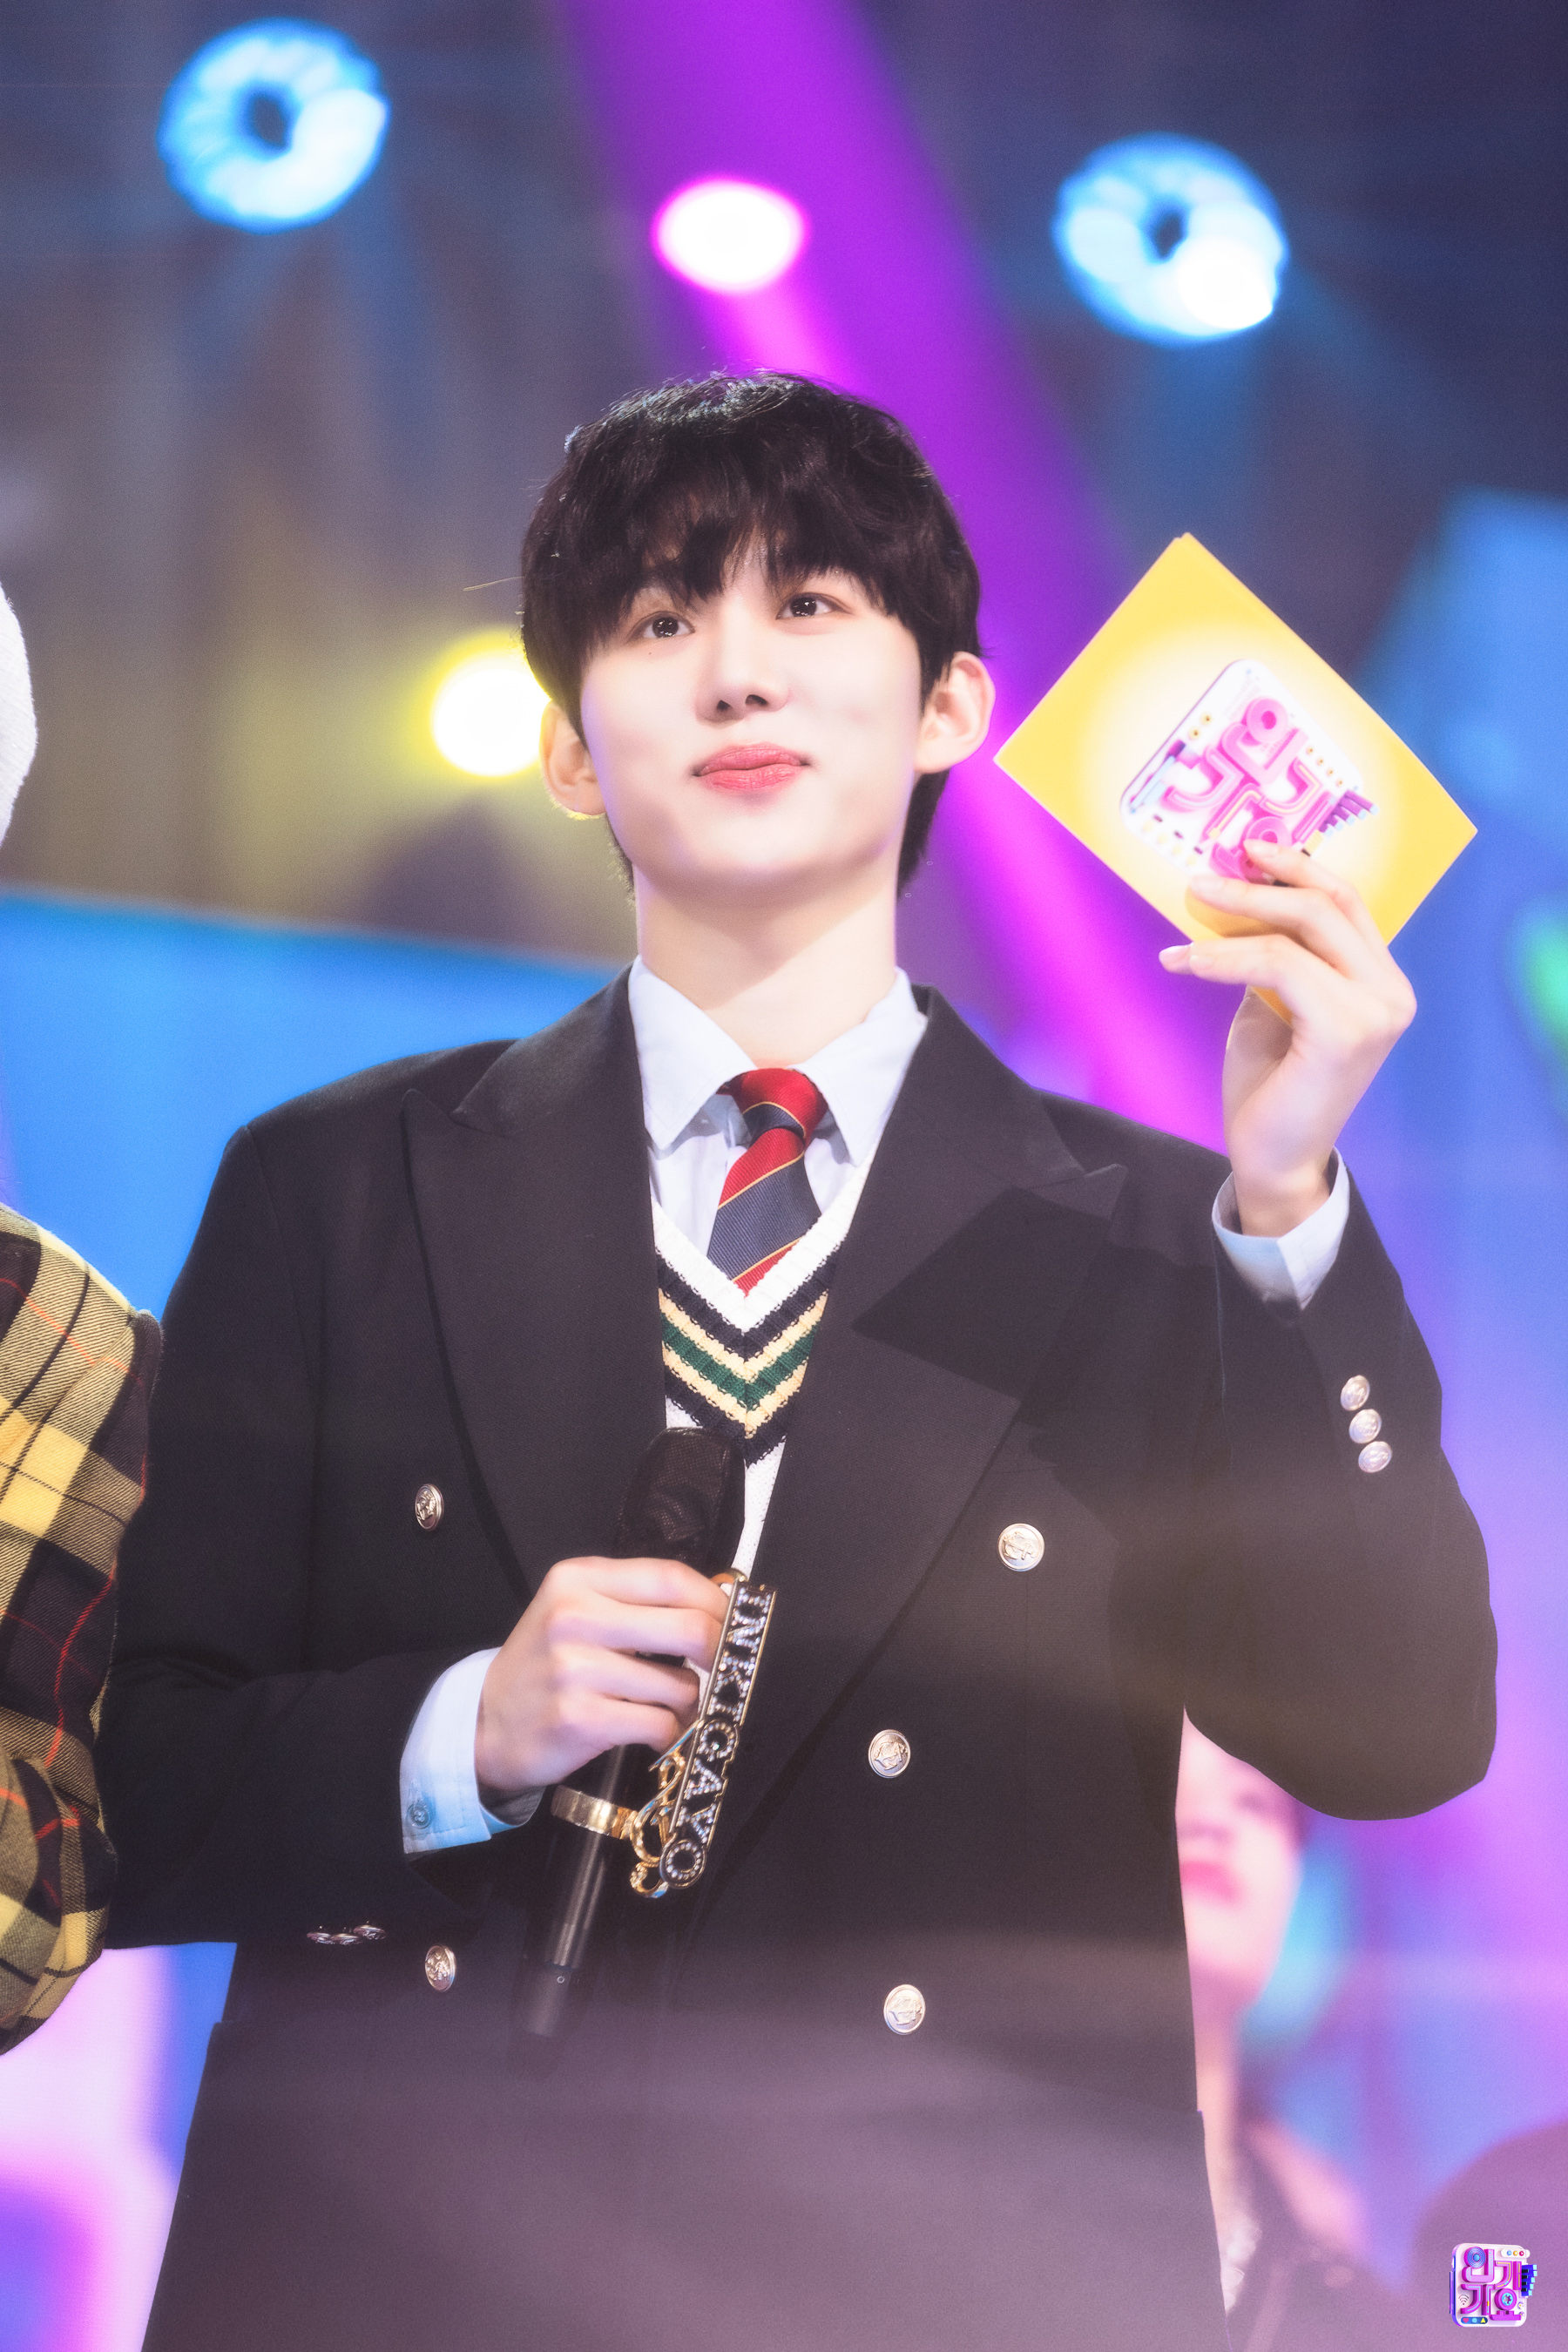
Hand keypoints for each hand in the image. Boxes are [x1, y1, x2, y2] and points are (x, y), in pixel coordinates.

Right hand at [475, 1557, 728, 1805]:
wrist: (486, 1723)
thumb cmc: (546, 1664)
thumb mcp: (576, 1610)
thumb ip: (635, 1601)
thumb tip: (719, 1606)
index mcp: (578, 1580)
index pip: (670, 1577)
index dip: (714, 1601)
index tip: (729, 1620)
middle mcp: (575, 1617)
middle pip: (689, 1628)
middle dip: (716, 1653)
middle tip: (716, 1667)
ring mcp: (575, 1669)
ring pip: (679, 1685)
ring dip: (687, 1702)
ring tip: (666, 1704)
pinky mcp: (580, 1718)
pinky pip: (658, 1723)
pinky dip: (665, 1732)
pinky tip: (649, 1730)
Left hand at [1158, 840, 1414, 1235]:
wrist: (1275, 1160)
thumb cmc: (1272, 1088)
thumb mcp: (1271, 1006)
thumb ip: (1273, 957)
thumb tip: (1238, 899)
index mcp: (1379, 980)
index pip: (1345, 903)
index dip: (1297, 866)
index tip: (1248, 847)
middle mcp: (1390, 991)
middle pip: (1328, 904)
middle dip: (1261, 882)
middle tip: (1203, 877)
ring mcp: (1376, 1011)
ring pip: (1301, 931)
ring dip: (1234, 917)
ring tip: (1185, 919)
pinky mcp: (1347, 1030)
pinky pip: (1278, 966)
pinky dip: (1225, 957)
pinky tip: (1188, 963)